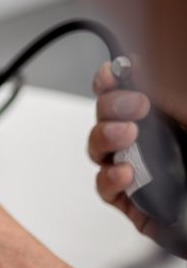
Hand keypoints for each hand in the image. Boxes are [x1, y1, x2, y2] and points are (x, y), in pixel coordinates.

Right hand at [89, 62, 186, 243]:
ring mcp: (139, 172)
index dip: (111, 81)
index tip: (111, 74)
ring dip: (104, 138)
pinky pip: (105, 188)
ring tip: (126, 136)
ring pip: (99, 151)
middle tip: (135, 107)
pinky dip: (109, 178)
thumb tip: (137, 63)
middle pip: (105, 117)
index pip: (126, 93)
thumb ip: (169, 92)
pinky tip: (125, 173)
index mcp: (167, 117)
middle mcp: (149, 143)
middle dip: (110, 107)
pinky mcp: (133, 204)